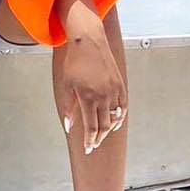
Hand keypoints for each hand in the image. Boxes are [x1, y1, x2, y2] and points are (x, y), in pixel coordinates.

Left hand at [56, 0, 127, 154]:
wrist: (88, 41)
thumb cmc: (74, 62)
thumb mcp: (67, 85)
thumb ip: (69, 107)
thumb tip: (69, 126)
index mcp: (87, 96)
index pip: (91, 127)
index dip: (90, 141)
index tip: (88, 149)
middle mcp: (103, 95)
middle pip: (103, 126)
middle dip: (98, 138)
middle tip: (93, 144)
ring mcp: (113, 90)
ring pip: (114, 118)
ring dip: (108, 129)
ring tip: (101, 135)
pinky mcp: (120, 85)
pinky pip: (122, 107)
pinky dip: (118, 117)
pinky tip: (113, 122)